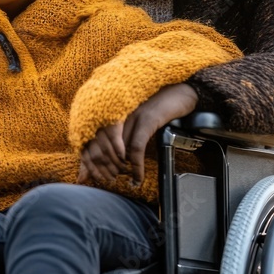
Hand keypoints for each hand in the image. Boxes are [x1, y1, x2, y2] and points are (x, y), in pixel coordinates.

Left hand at [78, 83, 197, 187]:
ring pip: (117, 149)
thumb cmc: (160, 108)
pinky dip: (136, 166)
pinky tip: (137, 177)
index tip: (94, 177)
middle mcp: (117, 113)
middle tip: (113, 181)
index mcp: (112, 114)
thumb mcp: (137, 122)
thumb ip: (124, 137)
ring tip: (126, 181)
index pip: (93, 141)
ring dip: (120, 170)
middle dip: (106, 169)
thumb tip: (118, 159)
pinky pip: (136, 147)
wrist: (182, 92)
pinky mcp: (146, 120)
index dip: (91, 161)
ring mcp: (131, 116)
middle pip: (102, 147)